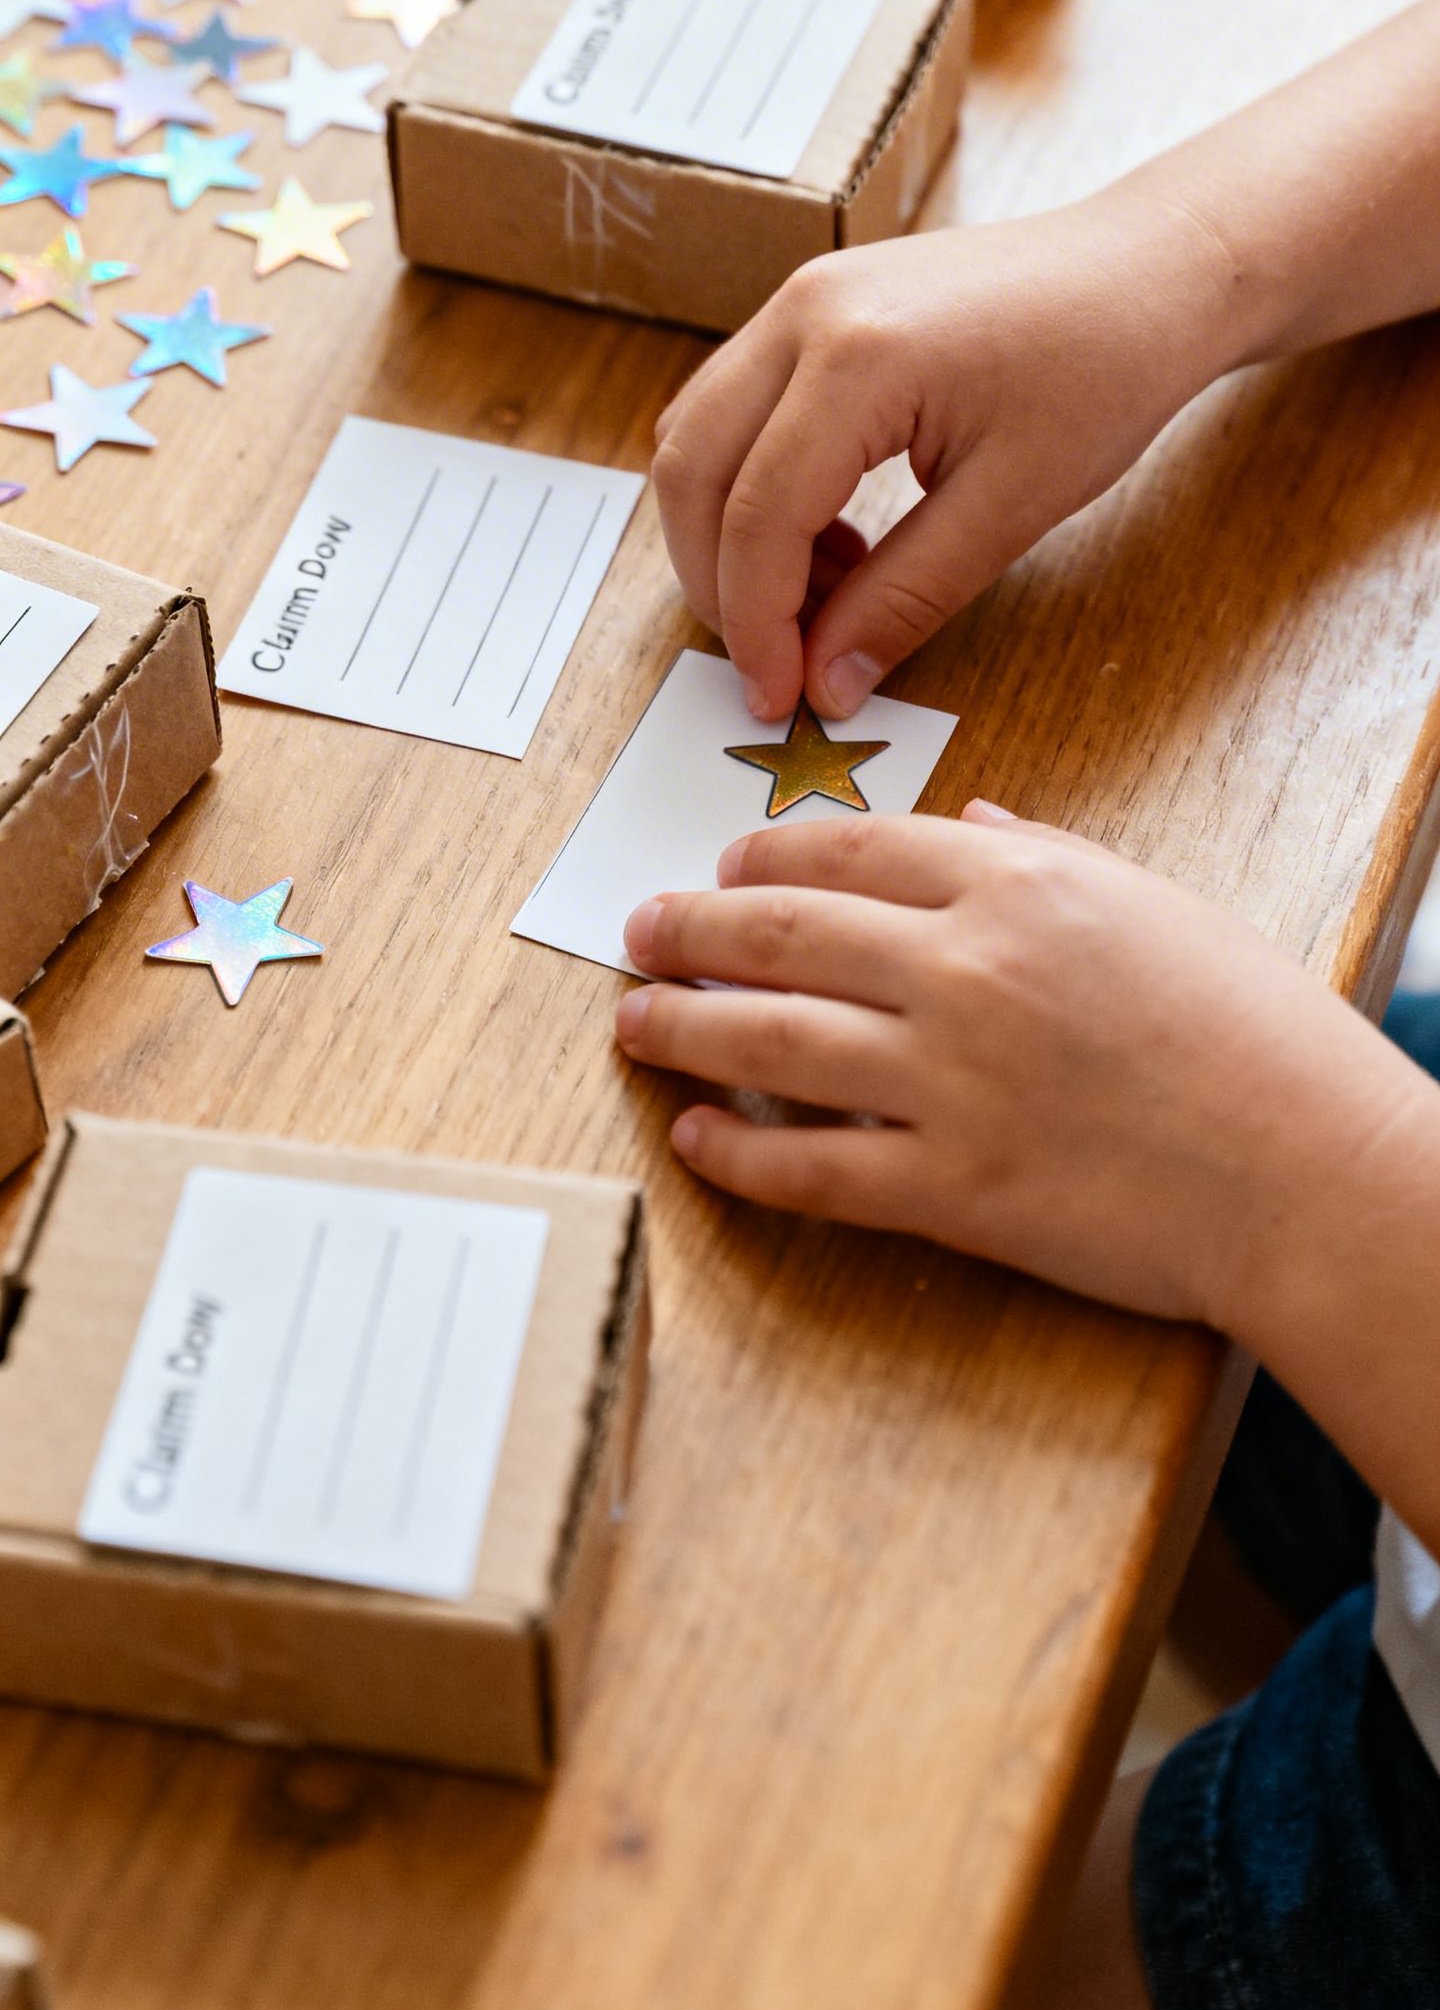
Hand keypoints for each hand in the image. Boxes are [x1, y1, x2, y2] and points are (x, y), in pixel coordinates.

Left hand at [613, 807, 1436, 1337]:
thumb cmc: (1257, 1037)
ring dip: (680, 1027)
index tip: (721, 870)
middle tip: (640, 932)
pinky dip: (737, 1152)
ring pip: (768, 1043)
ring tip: (632, 1022)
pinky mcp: (952, 1190)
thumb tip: (975, 819)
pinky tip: (694, 1137)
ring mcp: (950, 1082)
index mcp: (1018, 884)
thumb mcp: (1158, 905)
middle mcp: (966, 968)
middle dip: (691, 930)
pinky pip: (809, 1167)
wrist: (1312, 1174)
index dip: (763, 859)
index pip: (848, 847)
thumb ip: (1048, 855)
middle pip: (781, 933)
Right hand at [651, 188, 1239, 723]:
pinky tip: (833, 541)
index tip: (779, 701)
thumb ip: (905, 598)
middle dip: (718, 584)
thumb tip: (828, 684)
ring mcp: (800, 300)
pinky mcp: (814, 308)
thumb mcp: (1012, 505)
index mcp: (856, 358)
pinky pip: (737, 408)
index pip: (757, 515)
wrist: (1149, 270)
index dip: (756, 624)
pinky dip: (754, 488)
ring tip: (819, 602)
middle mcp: (805, 313)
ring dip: (729, 536)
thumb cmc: (1104, 370)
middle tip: (774, 665)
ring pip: (698, 436)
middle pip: (693, 471)